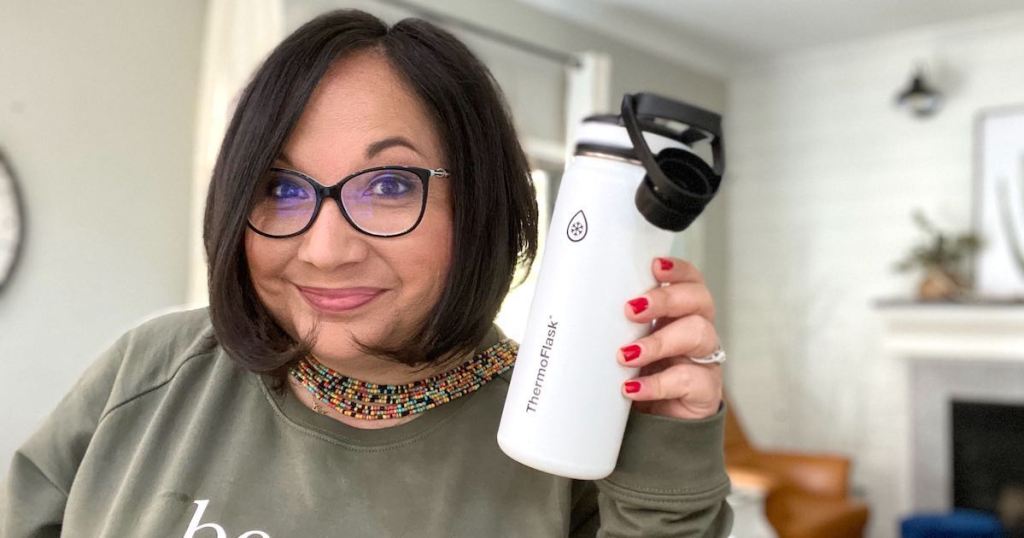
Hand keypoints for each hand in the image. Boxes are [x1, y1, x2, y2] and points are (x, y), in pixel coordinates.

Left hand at [617, 257, 723, 419]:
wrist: (653, 429)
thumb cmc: (637, 378)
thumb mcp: (625, 345)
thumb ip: (613, 328)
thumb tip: (571, 308)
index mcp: (678, 315)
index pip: (689, 281)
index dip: (677, 270)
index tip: (654, 266)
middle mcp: (696, 331)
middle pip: (698, 300)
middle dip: (665, 299)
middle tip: (631, 310)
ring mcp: (704, 361)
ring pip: (698, 335)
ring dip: (659, 341)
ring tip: (626, 355)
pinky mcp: (705, 391)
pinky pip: (690, 380)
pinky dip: (657, 384)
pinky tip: (632, 388)